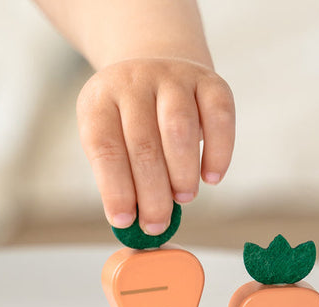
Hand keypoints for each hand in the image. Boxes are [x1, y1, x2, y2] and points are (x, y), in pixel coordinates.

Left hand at [76, 58, 234, 234]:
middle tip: (157, 224)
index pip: (105, 148)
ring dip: (182, 172)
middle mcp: (134, 81)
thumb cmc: (129, 122)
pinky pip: (219, 117)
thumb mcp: (112, 140)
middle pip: (144, 144)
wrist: (156, 70)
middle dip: (152, 193)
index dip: (115, 189)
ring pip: (179, 129)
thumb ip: (122, 178)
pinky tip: (212, 178)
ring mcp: (173, 76)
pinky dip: (218, 152)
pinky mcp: (209, 80)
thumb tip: (136, 224)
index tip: (124, 221)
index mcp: (100, 100)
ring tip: (183, 199)